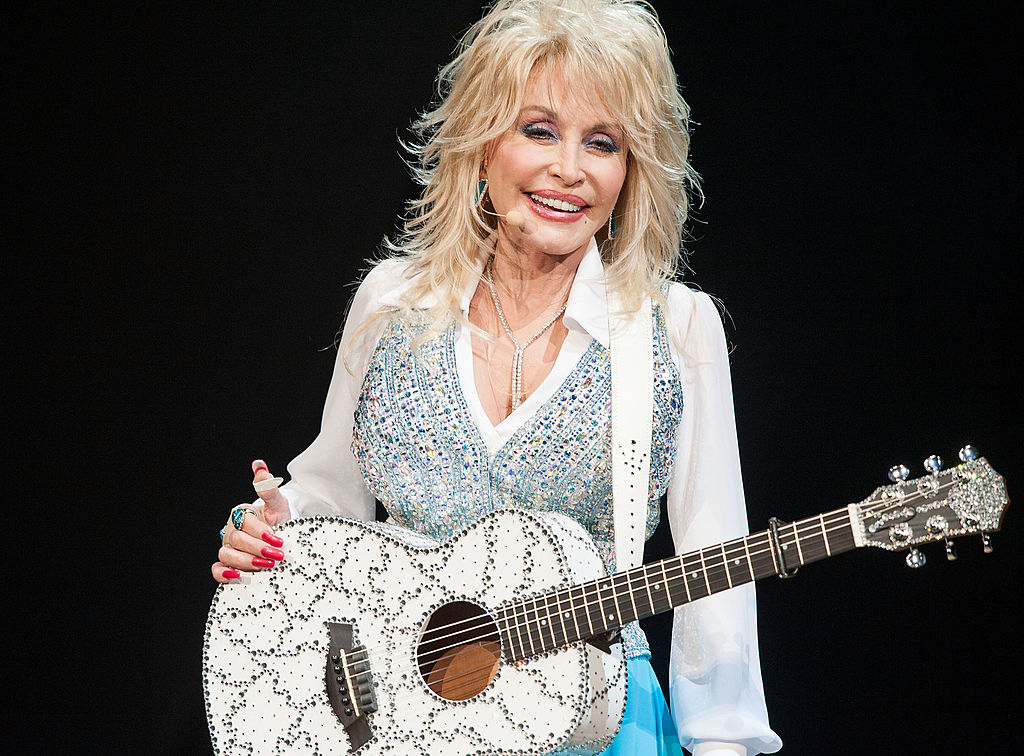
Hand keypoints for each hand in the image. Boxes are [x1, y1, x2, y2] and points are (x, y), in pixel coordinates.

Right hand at [211, 459, 290, 582]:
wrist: (283, 537)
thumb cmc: (278, 518)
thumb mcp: (277, 504)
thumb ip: (268, 488)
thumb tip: (259, 466)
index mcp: (240, 513)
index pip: (245, 522)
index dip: (261, 531)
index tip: (278, 538)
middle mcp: (231, 530)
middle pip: (237, 540)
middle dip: (258, 548)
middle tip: (277, 555)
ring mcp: (229, 547)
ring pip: (227, 555)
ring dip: (246, 561)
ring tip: (266, 565)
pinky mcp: (229, 564)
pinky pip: (218, 570)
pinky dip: (223, 574)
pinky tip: (237, 576)